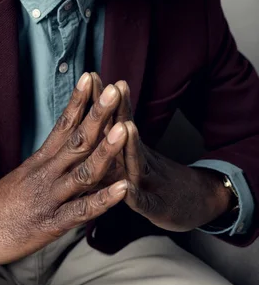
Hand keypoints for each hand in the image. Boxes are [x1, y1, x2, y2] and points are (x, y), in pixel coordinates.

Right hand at [0, 73, 128, 268]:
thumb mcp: (24, 175)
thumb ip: (50, 162)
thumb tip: (70, 146)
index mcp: (40, 160)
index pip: (63, 123)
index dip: (78, 100)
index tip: (90, 76)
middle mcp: (47, 173)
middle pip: (77, 140)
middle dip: (98, 115)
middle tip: (114, 90)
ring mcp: (50, 197)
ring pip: (84, 171)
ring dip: (106, 151)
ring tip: (125, 130)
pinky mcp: (52, 224)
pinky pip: (82, 210)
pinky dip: (104, 200)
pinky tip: (123, 188)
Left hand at [91, 73, 233, 231]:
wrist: (196, 201)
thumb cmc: (153, 178)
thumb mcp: (131, 155)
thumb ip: (112, 138)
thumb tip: (88, 114)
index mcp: (127, 149)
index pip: (113, 119)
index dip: (103, 100)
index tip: (92, 77)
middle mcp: (138, 159)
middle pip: (126, 133)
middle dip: (118, 109)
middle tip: (113, 86)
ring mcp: (148, 182)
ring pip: (137, 162)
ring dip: (132, 145)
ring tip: (127, 127)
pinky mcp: (155, 208)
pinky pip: (144, 202)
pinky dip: (136, 196)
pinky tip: (129, 189)